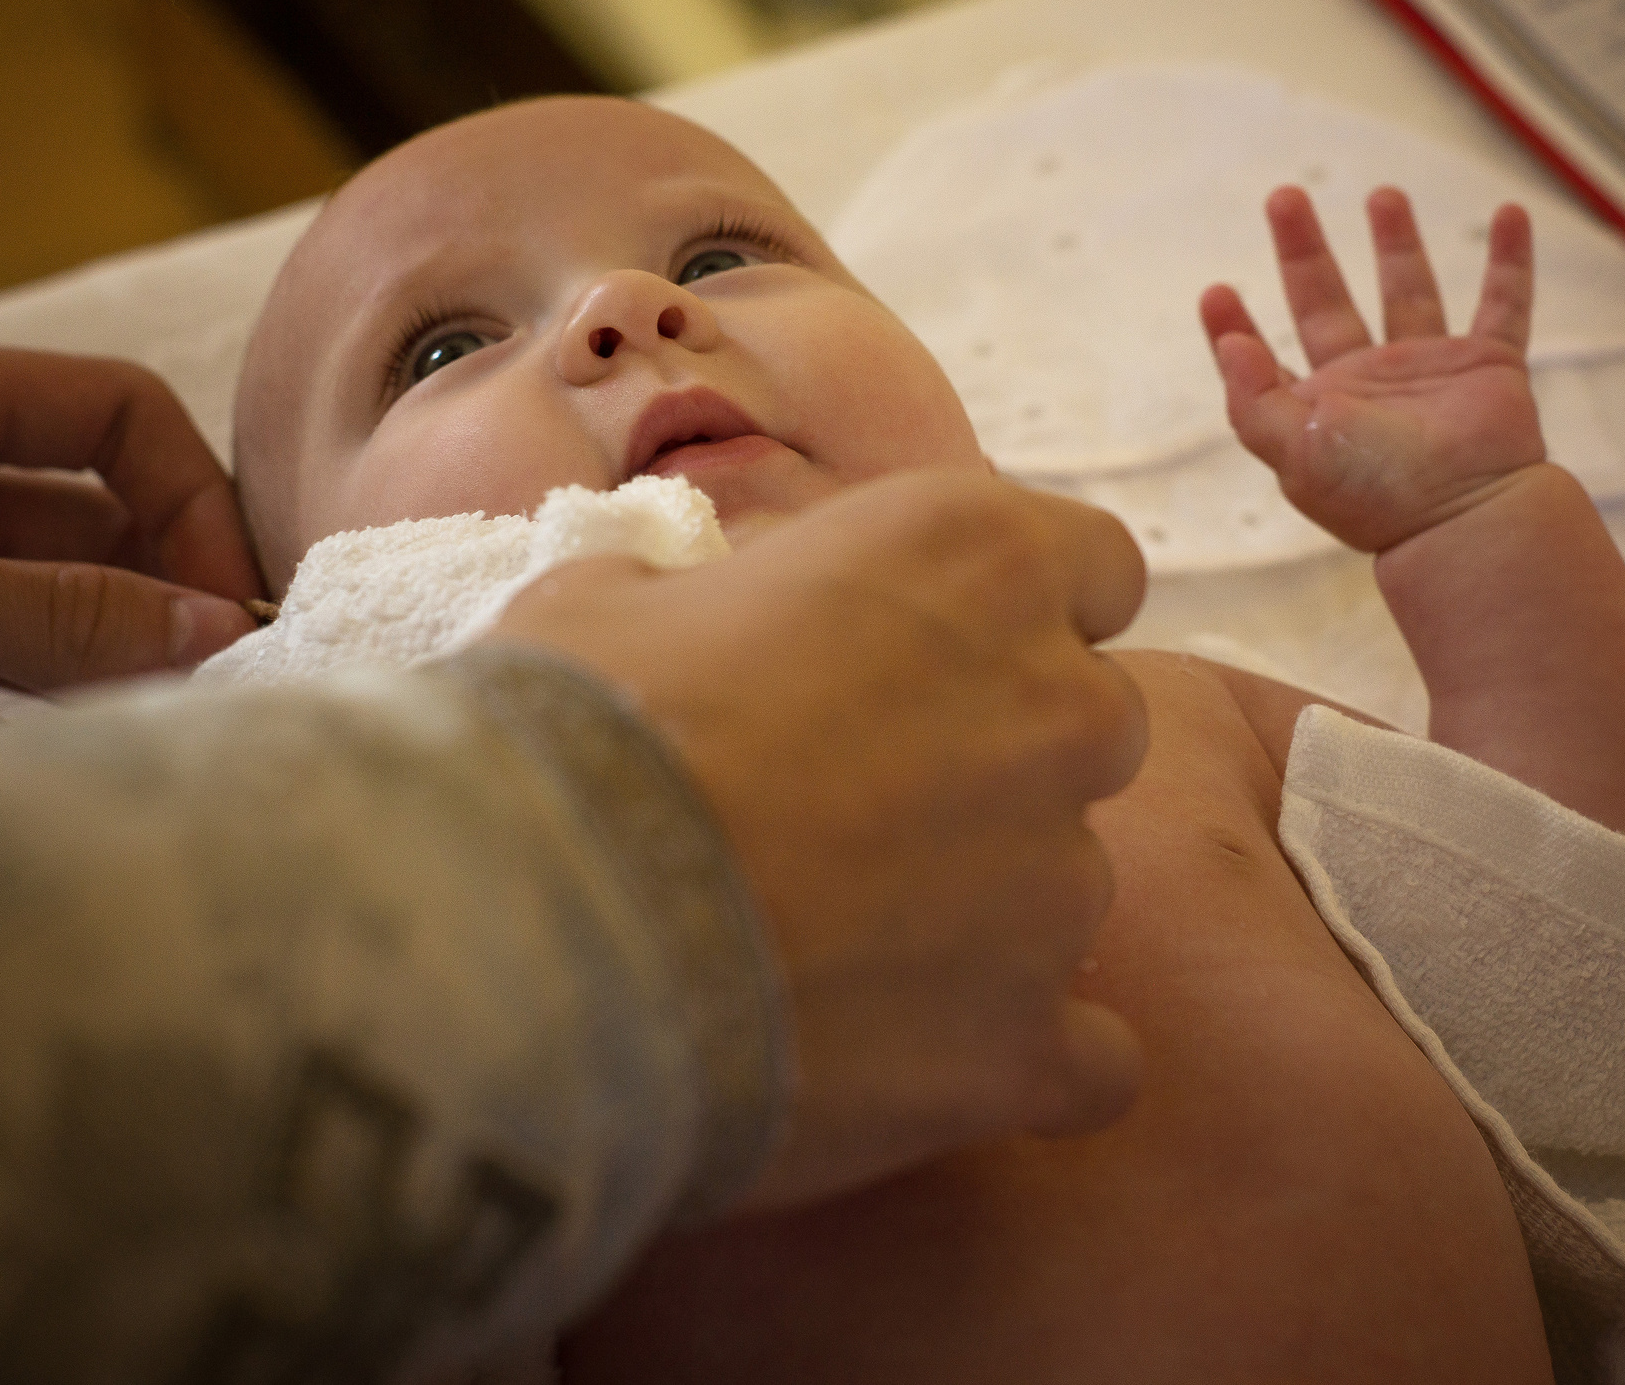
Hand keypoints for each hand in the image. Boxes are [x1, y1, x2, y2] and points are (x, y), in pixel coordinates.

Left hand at [0, 333, 261, 713]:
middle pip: (85, 526)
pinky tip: (73, 769)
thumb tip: (210, 631)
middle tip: (221, 683)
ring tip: (162, 733)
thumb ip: (38, 610)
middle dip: (162, 597)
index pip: (107, 414)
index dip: (188, 497)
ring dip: (104, 673)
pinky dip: (29, 733)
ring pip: (38, 621)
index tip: (234, 603)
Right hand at [489, 469, 1148, 1208]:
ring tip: (835, 948)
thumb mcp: (614, 599)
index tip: (937, 658)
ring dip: (987, 910)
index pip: (1094, 565)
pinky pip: (1088, 1058)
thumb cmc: (570, 737)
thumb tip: (689, 620)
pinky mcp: (1030, 1041)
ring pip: (1071, 889)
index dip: (1021, 615)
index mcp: (976, 561)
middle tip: (864, 806)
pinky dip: (1018, 1058)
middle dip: (1005, 758)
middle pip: (1093, 724)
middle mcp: (1057, 709)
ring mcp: (1060, 885)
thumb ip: (712, 595)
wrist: (530, 937)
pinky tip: (916, 1062)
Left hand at [1201, 187, 1544, 552]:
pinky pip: (1506, 304)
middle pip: (1327, 300)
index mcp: (1318, 408)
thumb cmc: (1377, 493)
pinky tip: (1511, 214)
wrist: (1466, 517)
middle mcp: (1369, 384)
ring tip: (1382, 194)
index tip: (1214, 291)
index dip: (1236, 327)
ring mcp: (1430, 372)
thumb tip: (1228, 346)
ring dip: (1397, 242)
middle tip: (1284, 196)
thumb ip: (1253, 401)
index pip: (1266, 356)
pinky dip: (1512, 261)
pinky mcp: (1488, 367)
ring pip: (1410, 290)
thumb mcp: (1296, 450)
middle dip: (1304, 250)